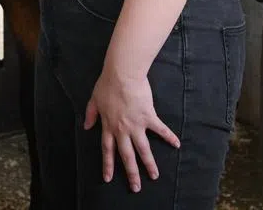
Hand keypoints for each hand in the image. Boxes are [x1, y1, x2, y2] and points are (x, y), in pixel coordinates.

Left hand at [83, 68, 179, 192]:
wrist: (122, 74)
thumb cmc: (107, 84)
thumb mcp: (94, 100)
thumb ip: (91, 114)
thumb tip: (86, 126)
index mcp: (109, 126)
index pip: (107, 150)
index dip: (108, 164)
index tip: (108, 178)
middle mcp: (122, 129)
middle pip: (127, 155)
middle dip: (131, 173)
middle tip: (135, 188)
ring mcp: (136, 124)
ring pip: (143, 149)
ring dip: (149, 164)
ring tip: (154, 176)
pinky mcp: (149, 116)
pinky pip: (160, 129)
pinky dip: (169, 136)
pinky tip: (176, 144)